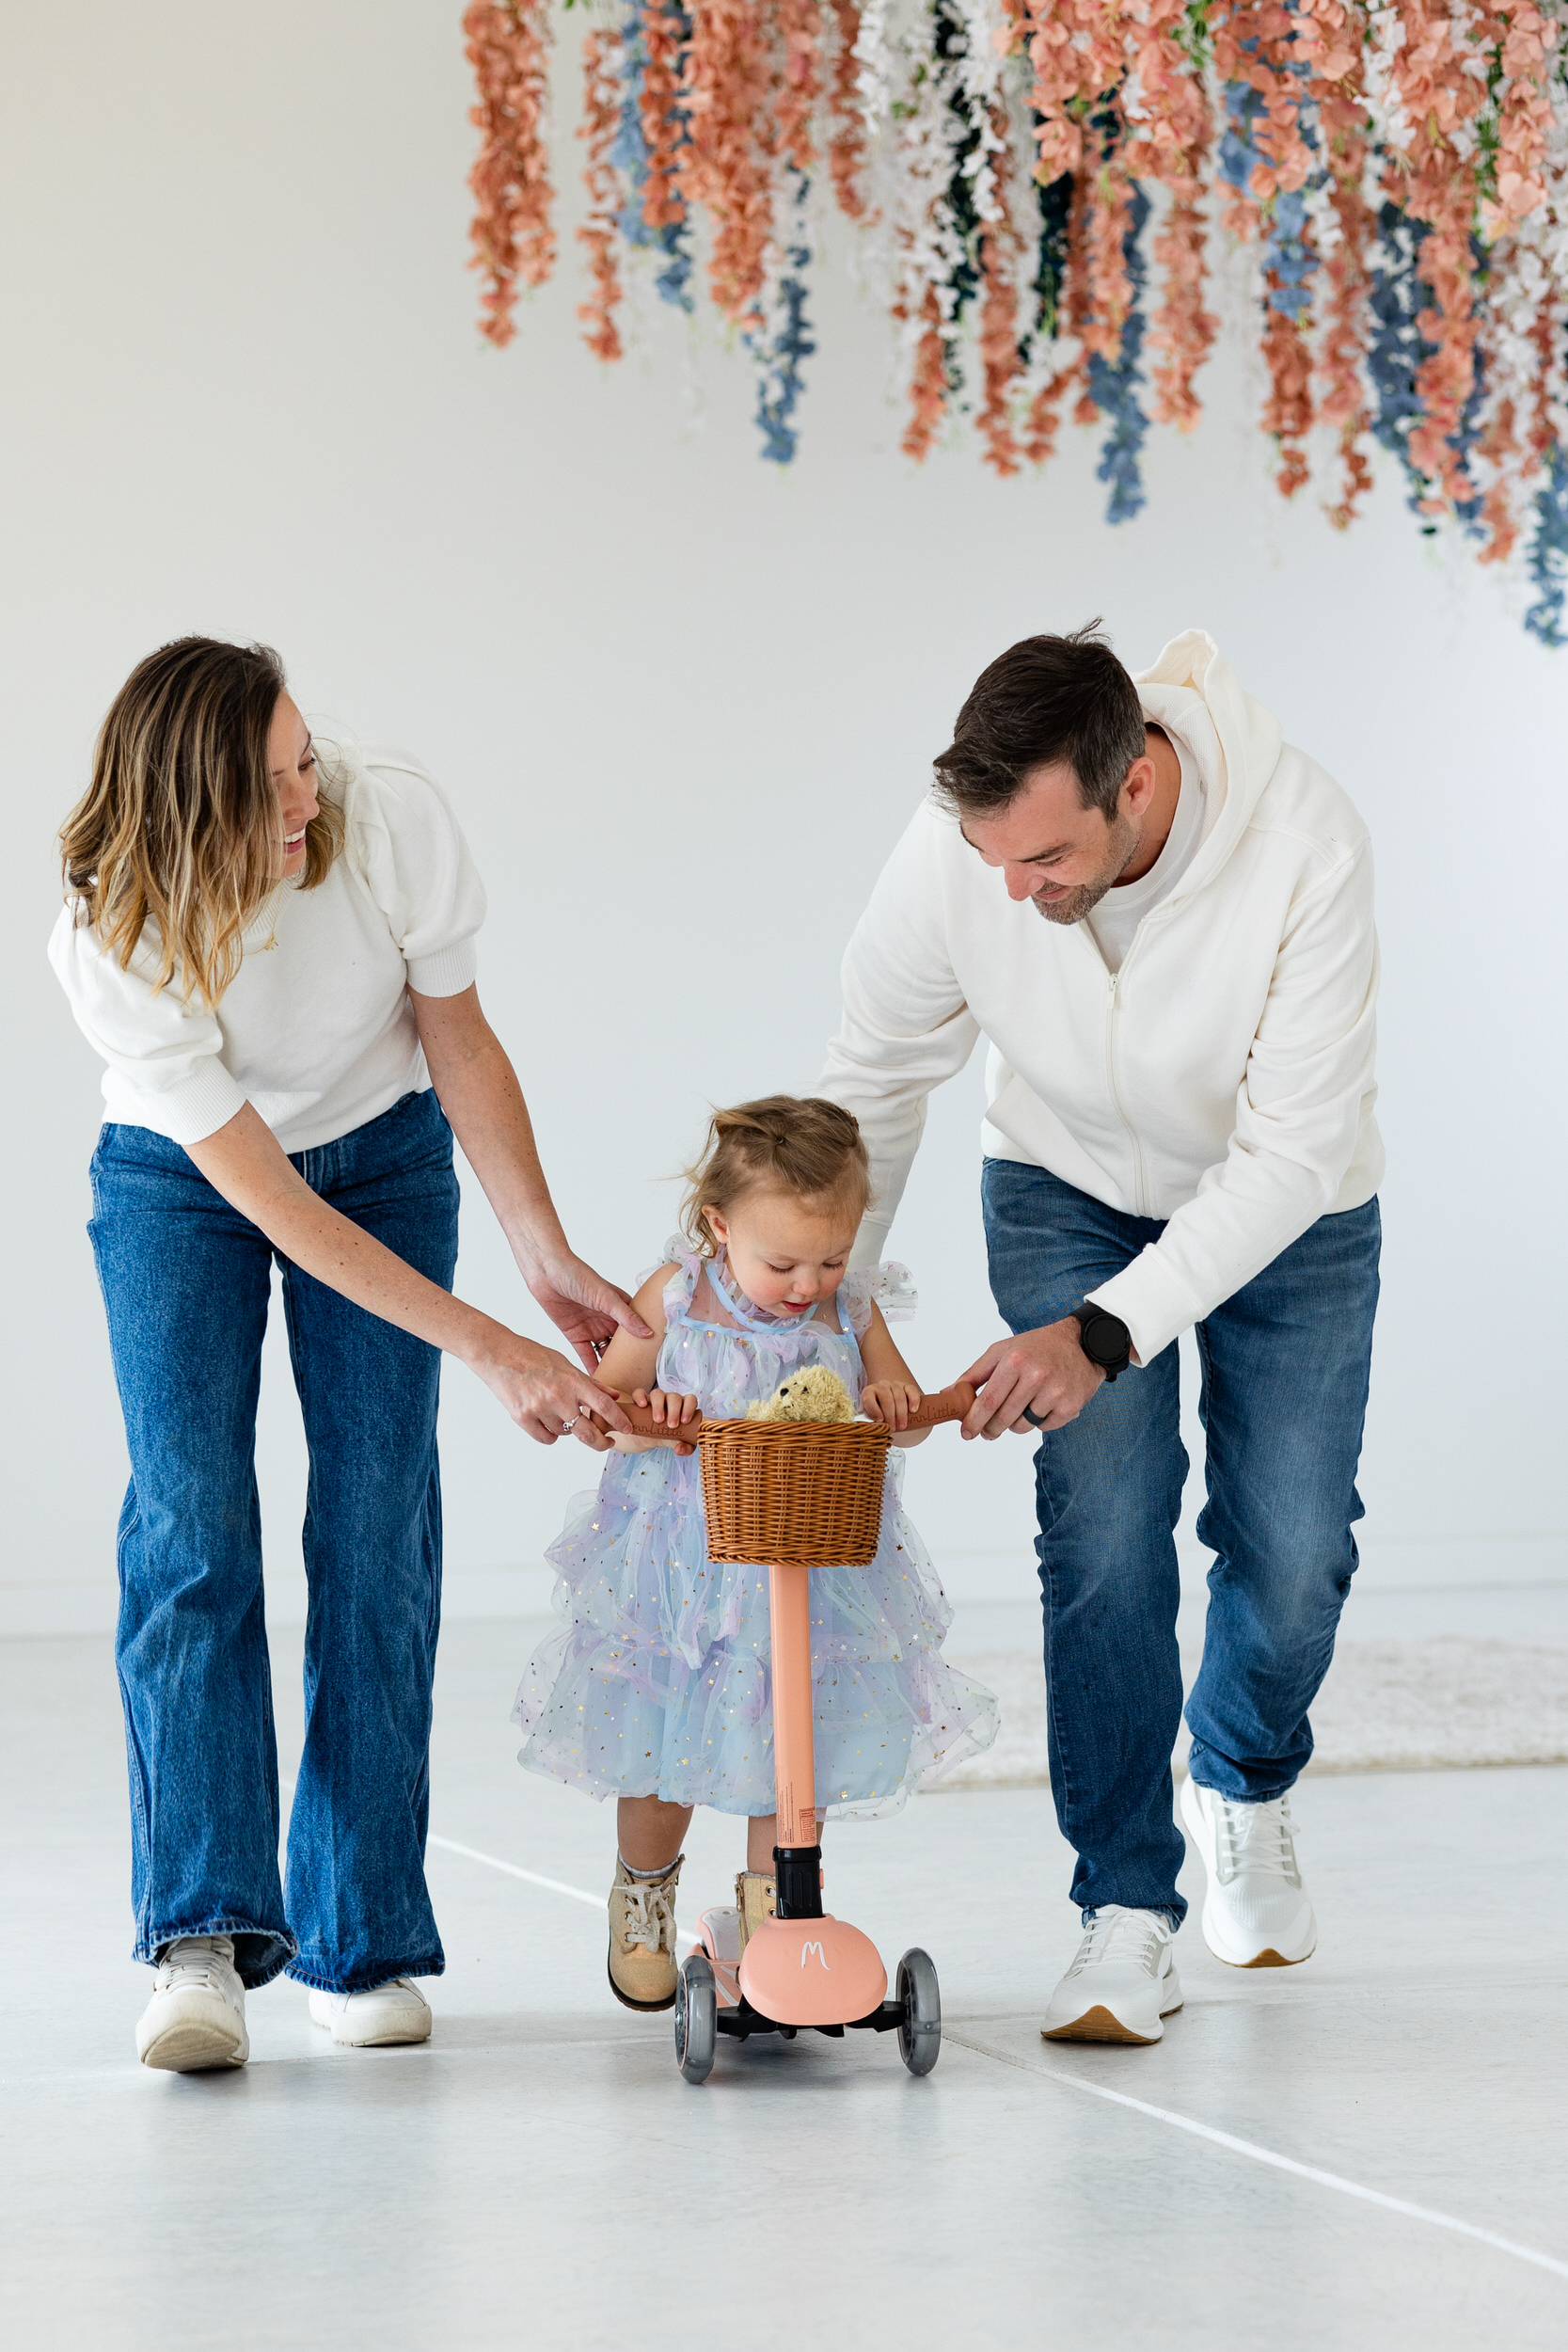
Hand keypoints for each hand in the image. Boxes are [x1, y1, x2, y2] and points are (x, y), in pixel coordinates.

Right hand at [467, 1325, 630, 1448]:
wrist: (498, 1355)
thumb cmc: (532, 1355)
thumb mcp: (565, 1363)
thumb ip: (590, 1382)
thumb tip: (614, 1396)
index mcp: (572, 1380)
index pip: (604, 1406)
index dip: (619, 1420)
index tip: (626, 1428)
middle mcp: (558, 1397)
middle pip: (588, 1432)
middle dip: (601, 1442)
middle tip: (607, 1442)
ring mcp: (539, 1409)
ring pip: (566, 1434)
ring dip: (570, 1429)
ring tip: (561, 1413)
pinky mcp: (523, 1418)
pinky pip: (547, 1438)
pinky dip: (551, 1434)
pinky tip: (549, 1421)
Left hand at [525, 1252, 653, 1371]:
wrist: (546, 1272)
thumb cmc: (578, 1275)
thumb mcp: (605, 1297)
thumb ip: (626, 1316)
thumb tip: (648, 1333)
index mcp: (621, 1307)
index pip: (638, 1328)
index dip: (646, 1343)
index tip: (656, 1361)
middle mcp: (609, 1320)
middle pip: (623, 1345)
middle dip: (630, 1360)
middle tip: (640, 1380)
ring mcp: (593, 1328)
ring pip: (606, 1353)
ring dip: (612, 1366)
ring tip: (622, 1384)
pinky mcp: (576, 1335)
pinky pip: (586, 1355)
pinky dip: (592, 1367)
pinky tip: (599, 1381)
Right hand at [617, 1388, 700, 1456]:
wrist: (647, 1438)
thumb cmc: (667, 1437)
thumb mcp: (677, 1443)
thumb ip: (685, 1447)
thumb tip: (679, 1449)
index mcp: (682, 1407)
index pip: (690, 1399)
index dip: (689, 1408)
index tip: (685, 1421)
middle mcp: (669, 1400)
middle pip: (674, 1397)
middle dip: (674, 1411)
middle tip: (672, 1426)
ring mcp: (654, 1399)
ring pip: (658, 1393)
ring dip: (659, 1405)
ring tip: (658, 1420)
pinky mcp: (640, 1400)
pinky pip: (639, 1393)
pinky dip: (640, 1397)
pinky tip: (642, 1406)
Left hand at [860, 1378, 921, 1430]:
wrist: (889, 1402)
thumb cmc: (878, 1410)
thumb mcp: (871, 1414)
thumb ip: (869, 1420)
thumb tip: (870, 1429)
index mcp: (868, 1392)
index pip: (869, 1399)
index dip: (874, 1411)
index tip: (880, 1421)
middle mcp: (881, 1386)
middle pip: (886, 1400)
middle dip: (890, 1416)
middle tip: (892, 1428)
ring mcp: (895, 1384)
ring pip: (899, 1397)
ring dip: (901, 1414)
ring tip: (902, 1426)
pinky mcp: (907, 1386)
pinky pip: (911, 1391)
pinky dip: (913, 1401)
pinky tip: (913, 1410)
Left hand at [959, 1319, 1102, 1438]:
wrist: (1082, 1344)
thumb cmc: (1036, 1347)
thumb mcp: (1002, 1350)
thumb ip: (974, 1374)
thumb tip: (949, 1394)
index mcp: (1015, 1360)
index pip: (988, 1400)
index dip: (974, 1421)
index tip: (966, 1433)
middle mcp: (1036, 1376)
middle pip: (1003, 1418)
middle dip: (990, 1429)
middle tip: (987, 1431)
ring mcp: (1055, 1393)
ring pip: (1022, 1426)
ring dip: (1015, 1424)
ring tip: (1020, 1408)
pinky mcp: (1070, 1406)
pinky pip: (1043, 1427)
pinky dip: (1039, 1422)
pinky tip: (1042, 1405)